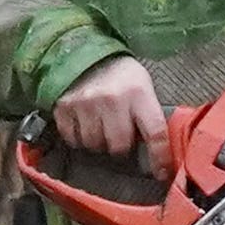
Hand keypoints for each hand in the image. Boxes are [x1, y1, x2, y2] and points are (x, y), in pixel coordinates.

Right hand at [48, 57, 171, 172]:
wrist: (85, 51)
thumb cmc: (120, 75)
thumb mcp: (142, 87)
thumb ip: (148, 115)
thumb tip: (155, 153)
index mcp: (139, 94)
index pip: (155, 134)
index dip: (160, 158)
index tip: (161, 174)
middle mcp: (112, 100)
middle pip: (119, 146)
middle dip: (120, 146)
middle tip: (118, 135)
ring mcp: (86, 104)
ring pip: (94, 145)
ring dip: (98, 142)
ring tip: (99, 127)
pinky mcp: (64, 107)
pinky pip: (72, 139)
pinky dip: (78, 138)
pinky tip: (83, 124)